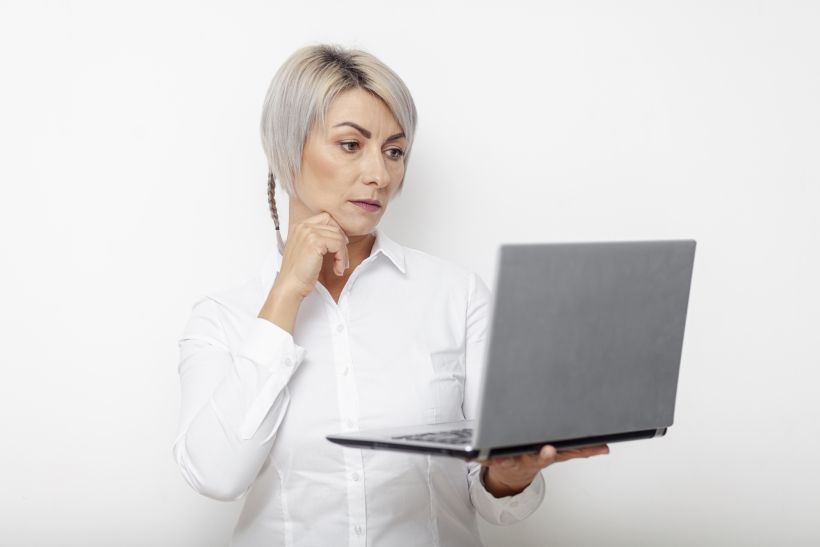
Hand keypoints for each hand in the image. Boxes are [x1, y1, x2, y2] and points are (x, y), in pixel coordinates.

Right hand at [274, 211, 349, 298]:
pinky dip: (342, 259)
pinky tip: (337, 269)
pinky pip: (339, 245)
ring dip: (343, 255)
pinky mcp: (315, 242)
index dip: (337, 232)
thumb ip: (317, 239)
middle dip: (342, 245)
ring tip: (338, 267)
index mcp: (299, 226)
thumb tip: (339, 235)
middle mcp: (302, 226)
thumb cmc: (298, 272)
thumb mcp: (306, 249)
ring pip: (339, 237)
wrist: (290, 285)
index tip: (339, 246)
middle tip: (341, 260)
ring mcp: (308, 233)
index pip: (326, 218)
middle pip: (335, 227)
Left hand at [474, 444, 609, 495]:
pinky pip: (485, 458)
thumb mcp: (560, 454)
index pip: (547, 455)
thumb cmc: (536, 456)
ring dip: (495, 457)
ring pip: (503, 457)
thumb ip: (581, 450)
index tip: (550, 449)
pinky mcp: (493, 459)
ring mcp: (509, 458)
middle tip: (524, 450)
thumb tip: (604, 446)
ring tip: (486, 455)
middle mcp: (525, 458)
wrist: (514, 473)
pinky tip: (470, 455)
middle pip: (525, 457)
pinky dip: (477, 457)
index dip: (547, 453)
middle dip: (523, 454)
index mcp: (541, 456)